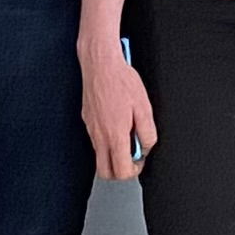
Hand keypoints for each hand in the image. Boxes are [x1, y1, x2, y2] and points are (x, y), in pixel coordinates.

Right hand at [81, 42, 155, 182]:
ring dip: (113, 153)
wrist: (100, 63)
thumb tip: (145, 147)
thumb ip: (147, 133)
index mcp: (115, 135)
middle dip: (119, 170)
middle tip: (131, 156)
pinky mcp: (87, 120)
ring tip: (125, 134)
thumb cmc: (121, 81)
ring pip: (99, 155)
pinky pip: (95, 140)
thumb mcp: (144, 108)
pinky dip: (106, 140)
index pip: (121, 171)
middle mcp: (99, 135)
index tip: (140, 160)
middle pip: (104, 171)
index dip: (134, 171)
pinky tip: (116, 123)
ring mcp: (90, 129)